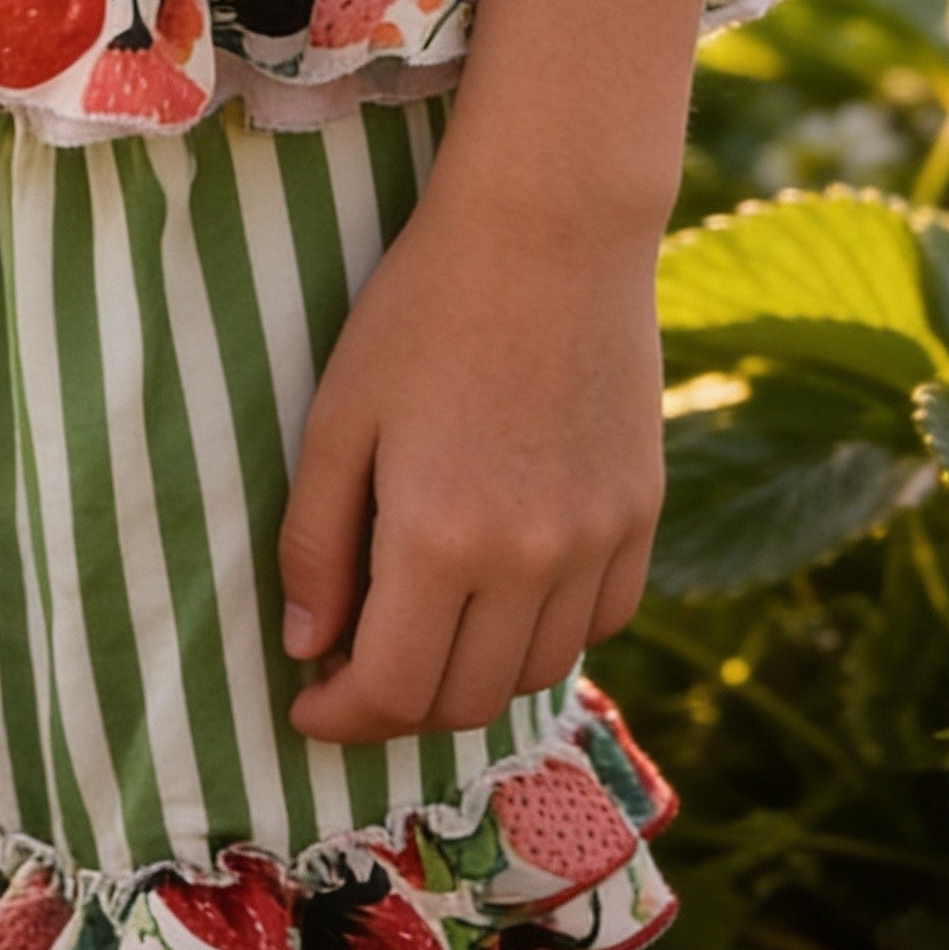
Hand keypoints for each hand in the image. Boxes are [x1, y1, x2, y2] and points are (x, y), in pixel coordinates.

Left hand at [275, 166, 665, 748]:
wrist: (550, 230)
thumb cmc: (422, 312)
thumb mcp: (338, 420)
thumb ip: (316, 544)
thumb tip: (308, 648)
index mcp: (440, 541)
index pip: (391, 689)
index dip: (340, 718)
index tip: (306, 709)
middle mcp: (530, 561)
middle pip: (466, 700)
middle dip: (399, 708)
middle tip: (355, 677)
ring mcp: (598, 542)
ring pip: (536, 673)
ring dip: (472, 677)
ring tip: (424, 635)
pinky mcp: (642, 515)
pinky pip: (600, 622)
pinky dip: (545, 634)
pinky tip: (503, 597)